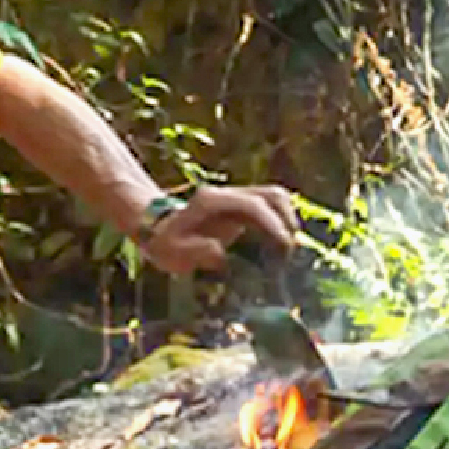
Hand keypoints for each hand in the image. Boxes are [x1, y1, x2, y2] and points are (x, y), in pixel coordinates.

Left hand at [138, 185, 297, 275]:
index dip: (272, 224)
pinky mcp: (242, 206)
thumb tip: (221, 254)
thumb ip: (196, 252)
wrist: (158, 230)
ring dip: (288, 219)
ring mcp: (236, 197)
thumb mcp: (173, 253)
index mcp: (212, 201)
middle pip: (271, 194)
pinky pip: (271, 207)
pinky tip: (281, 244)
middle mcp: (227, 194)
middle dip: (287, 220)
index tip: (283, 246)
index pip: (252, 204)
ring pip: (275, 197)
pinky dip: (282, 221)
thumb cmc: (166, 244)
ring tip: (289, 248)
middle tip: (290, 250)